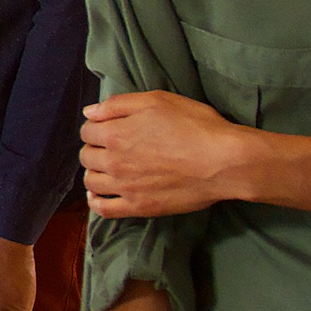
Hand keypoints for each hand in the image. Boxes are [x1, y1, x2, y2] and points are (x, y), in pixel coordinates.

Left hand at [80, 91, 258, 219]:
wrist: (224, 161)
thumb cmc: (195, 126)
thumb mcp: (157, 101)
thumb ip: (118, 105)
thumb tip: (90, 113)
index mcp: (116, 134)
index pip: (87, 131)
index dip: (97, 127)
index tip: (109, 128)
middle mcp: (114, 162)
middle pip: (86, 156)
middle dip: (95, 148)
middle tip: (111, 147)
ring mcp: (125, 187)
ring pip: (91, 182)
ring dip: (95, 173)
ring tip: (107, 169)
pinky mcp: (139, 207)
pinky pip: (104, 209)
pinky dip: (96, 202)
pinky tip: (100, 195)